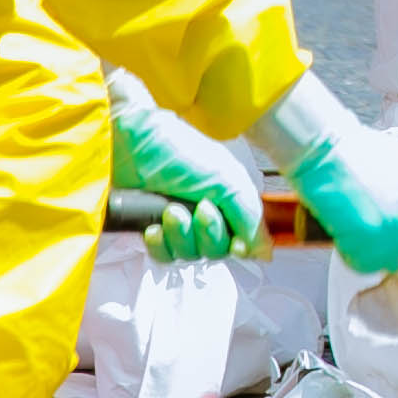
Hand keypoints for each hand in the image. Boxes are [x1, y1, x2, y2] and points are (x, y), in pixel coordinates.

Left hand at [110, 77, 268, 263]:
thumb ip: (249, 216)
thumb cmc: (178, 150)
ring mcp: (179, 222)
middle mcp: (207, 212)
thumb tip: (267, 253)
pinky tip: (153, 227)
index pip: (243, 239)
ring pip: (189, 254)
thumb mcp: (225, 179)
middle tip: (198, 209)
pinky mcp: (152, 227)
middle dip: (207, 234)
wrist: (131, 141)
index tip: (235, 243)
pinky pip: (163, 255)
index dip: (239, 245)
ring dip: (180, 236)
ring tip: (169, 210)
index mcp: (230, 199)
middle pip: (216, 250)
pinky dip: (160, 245)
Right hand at [250, 70, 397, 272]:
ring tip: (368, 219)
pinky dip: (357, 253)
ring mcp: (394, 238)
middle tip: (389, 219)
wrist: (328, 155)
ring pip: (397, 261)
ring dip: (383, 249)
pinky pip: (368, 265)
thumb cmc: (375, 156)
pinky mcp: (365, 251)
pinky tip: (351, 227)